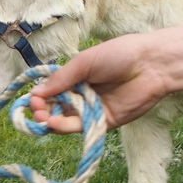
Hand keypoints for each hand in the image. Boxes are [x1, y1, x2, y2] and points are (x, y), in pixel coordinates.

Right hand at [29, 33, 172, 131]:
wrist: (150, 64)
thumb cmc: (119, 55)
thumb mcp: (84, 62)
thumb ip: (62, 78)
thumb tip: (36, 93)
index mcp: (77, 78)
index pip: (52, 92)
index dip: (40, 98)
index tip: (32, 100)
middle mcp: (83, 95)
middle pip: (56, 109)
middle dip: (43, 111)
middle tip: (38, 110)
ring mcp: (93, 110)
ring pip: (66, 121)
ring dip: (51, 121)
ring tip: (44, 117)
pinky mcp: (104, 123)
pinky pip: (82, 128)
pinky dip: (65, 127)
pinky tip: (54, 122)